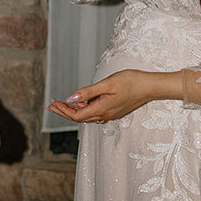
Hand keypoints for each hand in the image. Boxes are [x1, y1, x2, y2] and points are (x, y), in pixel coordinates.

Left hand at [46, 70, 179, 123]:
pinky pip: (95, 113)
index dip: (62, 110)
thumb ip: (88, 92)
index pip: (76, 115)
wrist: (150, 87)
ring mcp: (110, 114)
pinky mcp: (114, 111)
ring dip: (74, 110)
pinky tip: (82, 101)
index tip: (52, 102)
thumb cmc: (131, 82)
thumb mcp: (107, 84)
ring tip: (62, 102)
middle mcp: (105, 115)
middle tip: (50, 106)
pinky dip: (85, 108)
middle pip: (79, 118)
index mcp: (101, 109)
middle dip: (63, 111)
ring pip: (87, 116)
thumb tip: (70, 98)